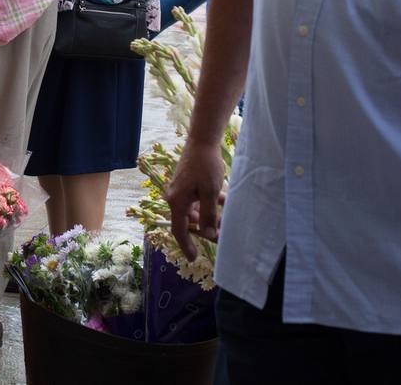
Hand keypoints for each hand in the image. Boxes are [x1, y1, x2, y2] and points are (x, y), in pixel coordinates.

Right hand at [166, 139, 225, 260]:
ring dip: (208, 216)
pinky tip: (223, 202)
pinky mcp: (186, 184)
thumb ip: (208, 215)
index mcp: (177, 201)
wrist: (202, 141)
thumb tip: (208, 235)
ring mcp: (179, 190)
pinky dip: (208, 204)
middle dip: (204, 229)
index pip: (179, 230)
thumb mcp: (210, 193)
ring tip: (226, 217)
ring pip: (194, 211)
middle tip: (221, 234)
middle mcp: (174, 197)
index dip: (186, 246)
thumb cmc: (205, 166)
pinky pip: (196, 200)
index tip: (194, 258)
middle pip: (188, 221)